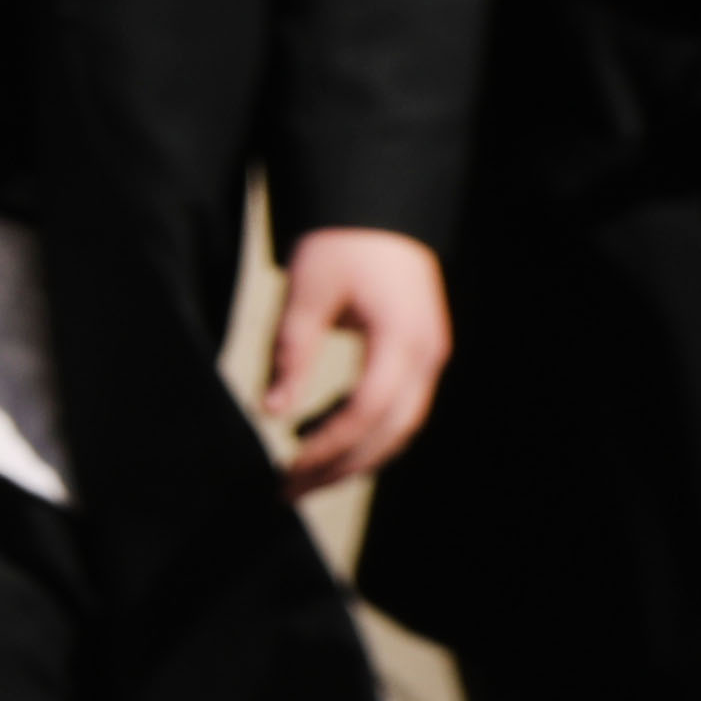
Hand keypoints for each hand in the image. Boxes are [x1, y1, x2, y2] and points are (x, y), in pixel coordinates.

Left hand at [267, 226, 449, 487]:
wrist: (380, 208)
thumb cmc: (340, 244)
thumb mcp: (306, 293)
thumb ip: (290, 353)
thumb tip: (269, 412)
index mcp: (401, 337)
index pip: (366, 409)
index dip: (327, 445)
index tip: (287, 469)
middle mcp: (427, 353)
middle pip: (390, 431)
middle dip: (341, 467)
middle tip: (288, 492)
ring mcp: (431, 356)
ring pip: (400, 427)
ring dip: (355, 457)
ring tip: (303, 478)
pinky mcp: (422, 355)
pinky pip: (399, 408)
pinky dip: (364, 432)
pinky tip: (320, 440)